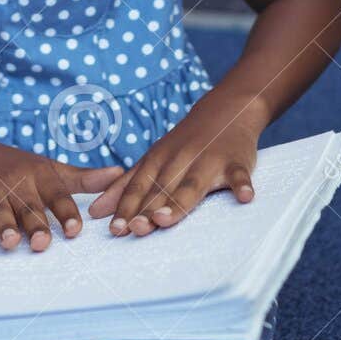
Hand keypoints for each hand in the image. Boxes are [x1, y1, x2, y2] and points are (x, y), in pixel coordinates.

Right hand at [0, 135, 125, 252]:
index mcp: (40, 179)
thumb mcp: (51, 169)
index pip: (57, 197)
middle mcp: (17, 186)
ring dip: (2, 227)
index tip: (76, 231)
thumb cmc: (20, 168)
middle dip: (36, 225)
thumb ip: (84, 178)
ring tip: (8, 242)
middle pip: (29, 209)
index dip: (66, 214)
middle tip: (43, 244)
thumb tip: (121, 173)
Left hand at [87, 94, 263, 236]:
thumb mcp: (154, 158)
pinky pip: (240, 175)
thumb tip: (95, 212)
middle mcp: (180, 159)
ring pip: (193, 184)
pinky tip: (245, 198)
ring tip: (166, 219)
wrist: (226, 110)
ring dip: (179, 201)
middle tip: (134, 229)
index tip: (114, 229)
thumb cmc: (184, 144)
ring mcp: (209, 160)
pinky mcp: (237, 162)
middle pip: (162, 188)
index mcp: (159, 159)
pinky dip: (242, 186)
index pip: (139, 185)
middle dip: (147, 209)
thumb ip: (127, 186)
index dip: (127, 207)